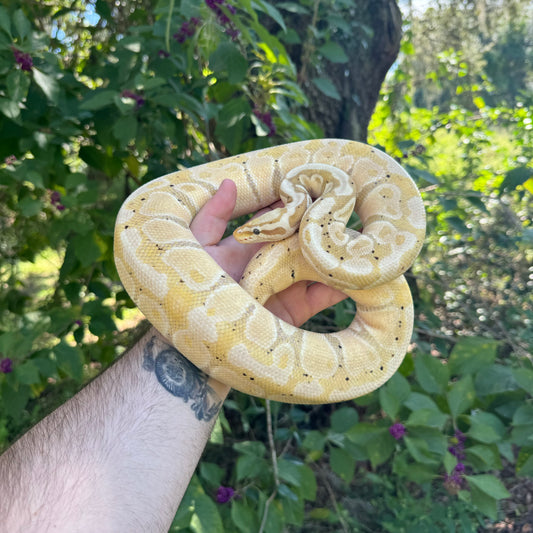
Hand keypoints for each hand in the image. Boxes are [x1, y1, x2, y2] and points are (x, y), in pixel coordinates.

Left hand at [190, 179, 346, 326]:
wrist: (197, 341)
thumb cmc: (188, 290)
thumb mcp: (195, 247)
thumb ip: (212, 216)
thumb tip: (231, 183)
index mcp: (251, 246)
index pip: (280, 219)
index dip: (298, 203)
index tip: (319, 185)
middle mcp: (272, 263)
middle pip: (305, 240)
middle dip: (325, 226)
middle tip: (350, 208)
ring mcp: (286, 286)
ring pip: (319, 265)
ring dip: (337, 254)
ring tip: (363, 238)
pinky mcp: (296, 312)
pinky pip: (323, 296)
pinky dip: (342, 286)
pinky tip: (360, 273)